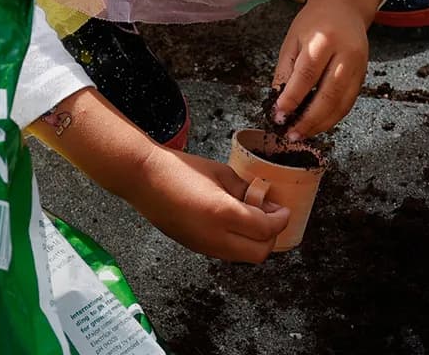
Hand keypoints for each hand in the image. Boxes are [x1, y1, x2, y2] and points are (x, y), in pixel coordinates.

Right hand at [126, 146, 290, 262]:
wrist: (145, 180)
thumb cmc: (182, 170)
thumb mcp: (222, 173)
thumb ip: (246, 190)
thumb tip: (265, 203)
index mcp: (224, 214)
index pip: (266, 230)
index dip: (281, 220)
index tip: (284, 209)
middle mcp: (215, 237)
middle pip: (259, 253)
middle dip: (272, 236)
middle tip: (272, 216)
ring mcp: (204, 247)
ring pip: (243, 257)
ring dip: (255, 242)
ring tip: (253, 217)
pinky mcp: (195, 248)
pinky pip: (227, 253)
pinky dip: (239, 243)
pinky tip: (235, 223)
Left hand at [271, 0, 369, 138]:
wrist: (344, 7)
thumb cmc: (314, 22)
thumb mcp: (293, 41)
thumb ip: (285, 72)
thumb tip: (278, 105)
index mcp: (324, 39)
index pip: (307, 75)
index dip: (292, 98)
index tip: (278, 116)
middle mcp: (346, 53)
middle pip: (329, 94)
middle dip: (308, 119)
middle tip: (291, 134)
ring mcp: (359, 65)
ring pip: (342, 103)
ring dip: (321, 124)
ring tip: (302, 134)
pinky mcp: (363, 75)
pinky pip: (349, 102)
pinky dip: (333, 117)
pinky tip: (318, 124)